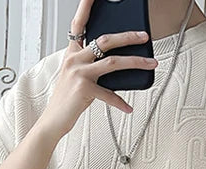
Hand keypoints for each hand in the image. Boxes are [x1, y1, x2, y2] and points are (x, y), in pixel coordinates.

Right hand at [39, 0, 158, 137]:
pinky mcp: (84, 89)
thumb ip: (92, 67)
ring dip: (136, 61)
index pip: (78, 24)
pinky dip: (120, 102)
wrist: (53, 121)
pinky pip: (109, 94)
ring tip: (151, 63)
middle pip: (105, 40)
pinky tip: (129, 107)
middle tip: (144, 35)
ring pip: (113, 62)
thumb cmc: (67, 100)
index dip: (85, 7)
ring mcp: (79, 73)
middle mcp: (74, 59)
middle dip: (128, 36)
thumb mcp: (77, 77)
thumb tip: (118, 65)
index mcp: (72, 53)